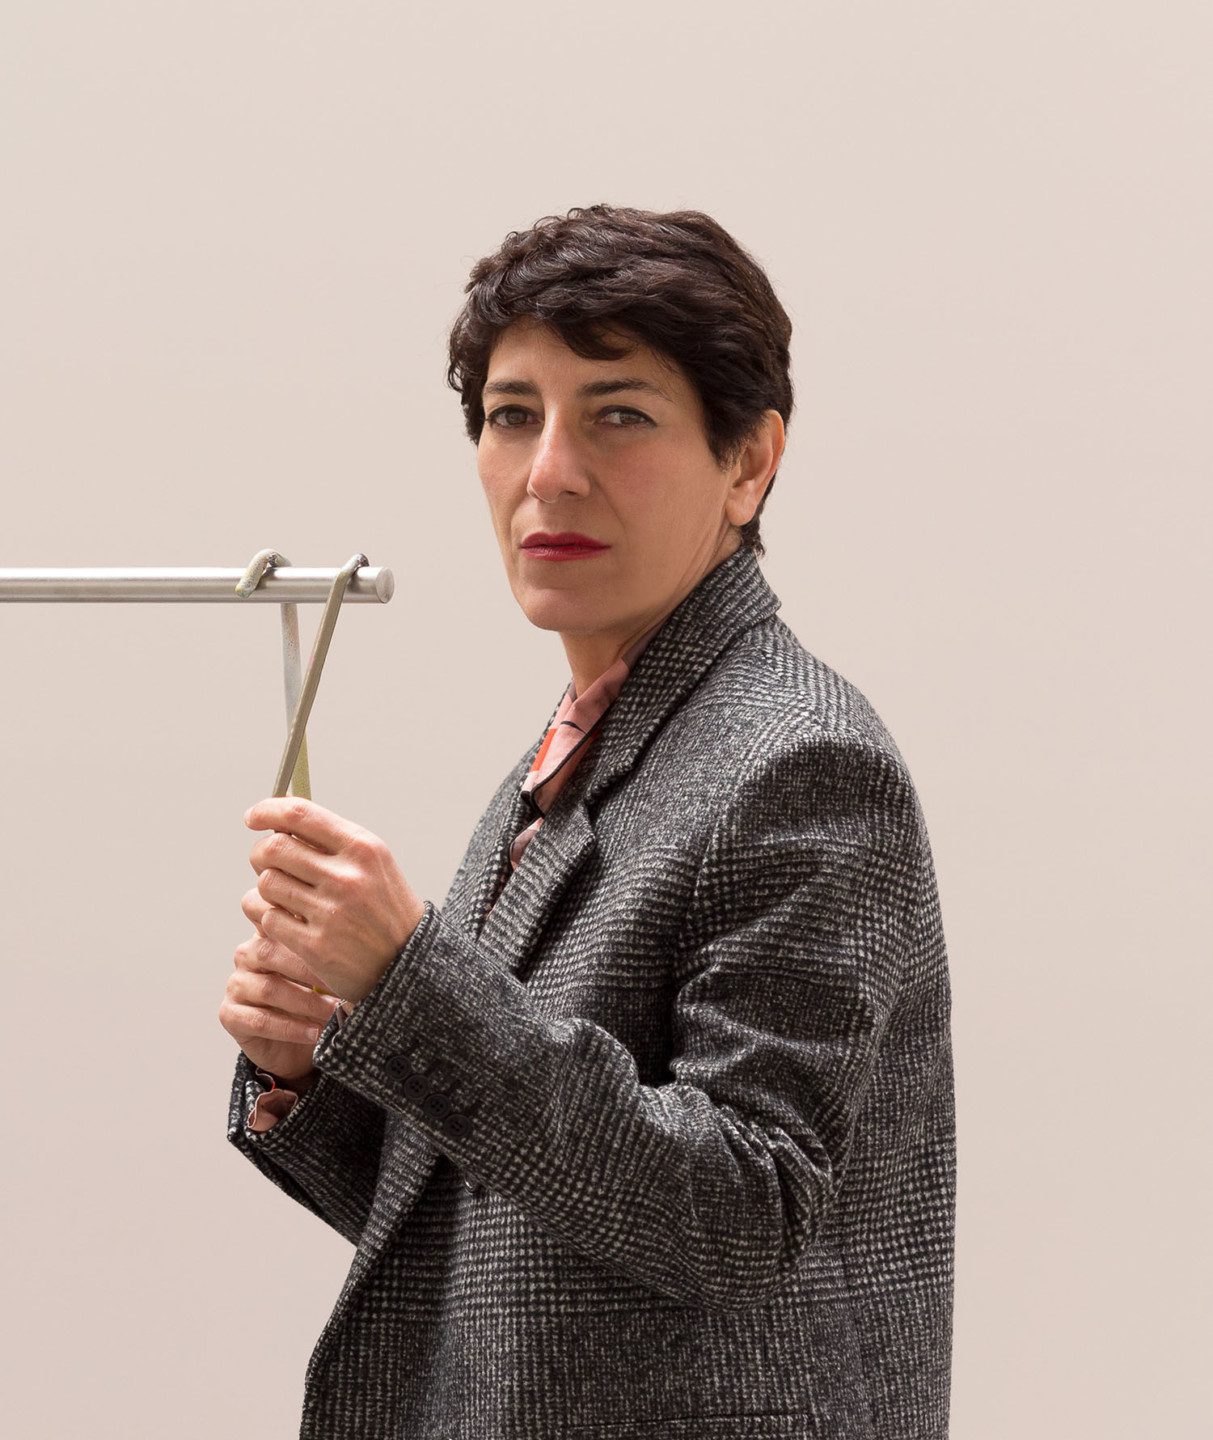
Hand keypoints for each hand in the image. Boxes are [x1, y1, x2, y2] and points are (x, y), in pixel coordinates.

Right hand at [218, 915, 343, 1083]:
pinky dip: (291, 1028)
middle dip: (311, 969)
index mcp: (270, 932)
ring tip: (335, 1011)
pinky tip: (316, 1032)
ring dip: (307, 1002)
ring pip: (269, 988)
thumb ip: (332, 939)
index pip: (271, 915)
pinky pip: (259, 1020)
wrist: (303, 1041)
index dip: (291, 919)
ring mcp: (237, 984)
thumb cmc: (322, 992)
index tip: (327, 929)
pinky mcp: (231, 1015)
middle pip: (271, 952)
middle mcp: (248, 954)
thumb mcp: (330, 963)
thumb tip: (359, 922)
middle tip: (345, 981)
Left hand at [242, 796, 426, 1008]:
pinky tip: (291, 921)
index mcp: (362, 848)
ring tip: (286, 895)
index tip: (254, 817)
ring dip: (268, 889)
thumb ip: (331, 840)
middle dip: (260, 853)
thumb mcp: (373, 862)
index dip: (268, 811)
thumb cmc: (385, 907)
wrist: (409, 961)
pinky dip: (273, 918)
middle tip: (264, 862)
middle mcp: (346, 877)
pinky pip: (269, 919)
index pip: (300, 814)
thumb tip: (280, 818)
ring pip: (267, 884)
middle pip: (273, 848)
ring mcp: (330, 912)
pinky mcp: (316, 946)